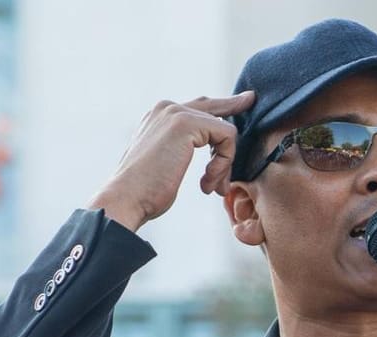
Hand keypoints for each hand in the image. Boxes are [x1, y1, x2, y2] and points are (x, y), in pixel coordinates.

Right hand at [89, 91, 254, 230]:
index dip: (221, 109)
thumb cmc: (144, 192)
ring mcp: (176, 113)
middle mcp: (166, 108)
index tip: (240, 104)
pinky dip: (223, 163)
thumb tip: (206, 150)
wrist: (126, 198)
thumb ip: (181, 149)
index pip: (198, 108)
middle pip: (212, 107)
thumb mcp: (164, 163)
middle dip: (233, 107)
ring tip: (211, 187)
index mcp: (158, 116)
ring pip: (225, 130)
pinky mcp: (187, 123)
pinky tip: (207, 182)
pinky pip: (227, 136)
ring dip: (224, 164)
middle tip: (250, 100)